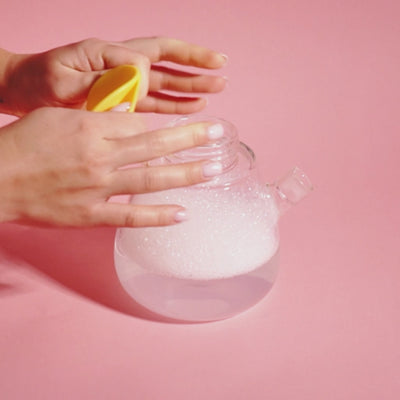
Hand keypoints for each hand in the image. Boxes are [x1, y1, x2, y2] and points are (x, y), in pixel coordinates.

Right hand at [0, 107, 223, 226]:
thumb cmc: (23, 144)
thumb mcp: (58, 117)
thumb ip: (96, 116)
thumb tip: (129, 116)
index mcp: (91, 130)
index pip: (138, 123)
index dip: (159, 124)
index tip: (174, 126)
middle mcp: (101, 158)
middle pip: (155, 145)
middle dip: (191, 138)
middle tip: (219, 134)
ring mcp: (98, 189)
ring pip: (151, 179)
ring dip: (185, 175)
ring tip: (212, 170)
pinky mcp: (91, 216)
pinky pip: (131, 217)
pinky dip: (158, 216)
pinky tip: (183, 213)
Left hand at [2, 37, 226, 115]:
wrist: (25, 92)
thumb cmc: (39, 82)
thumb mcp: (64, 80)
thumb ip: (101, 79)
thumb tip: (138, 80)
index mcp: (106, 52)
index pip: (144, 55)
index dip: (157, 70)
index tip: (149, 91)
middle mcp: (120, 64)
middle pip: (165, 58)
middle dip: (194, 62)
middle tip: (221, 66)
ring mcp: (124, 83)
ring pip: (165, 80)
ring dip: (191, 84)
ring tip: (217, 87)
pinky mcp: (124, 100)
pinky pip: (155, 101)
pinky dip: (175, 104)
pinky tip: (194, 106)